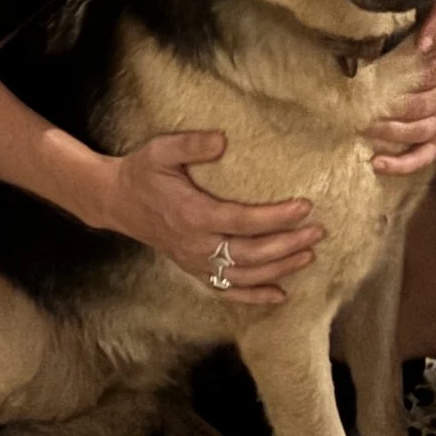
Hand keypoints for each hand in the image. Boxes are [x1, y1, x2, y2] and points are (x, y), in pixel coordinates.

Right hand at [98, 129, 322, 307]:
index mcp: (193, 214)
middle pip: (251, 252)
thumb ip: (191, 144)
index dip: (276, 217)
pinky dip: (255, 296)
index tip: (305, 206)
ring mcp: (195, 261)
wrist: (117, 202)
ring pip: (245, 275)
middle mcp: (196, 244)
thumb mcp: (161, 150)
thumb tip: (223, 140)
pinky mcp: (194, 269)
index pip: (243, 221)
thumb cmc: (143, 173)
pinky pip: (227, 290)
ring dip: (280, 268)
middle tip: (318, 231)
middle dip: (288, 244)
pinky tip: (280, 295)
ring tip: (309, 255)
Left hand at [367, 36, 435, 175]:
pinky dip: (398, 166)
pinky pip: (419, 160)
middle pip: (417, 105)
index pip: (426, 74)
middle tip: (357, 102)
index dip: (401, 72)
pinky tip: (377, 164)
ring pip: (414, 132)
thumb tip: (416, 11)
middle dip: (388, 105)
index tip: (372, 69)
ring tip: (362, 126)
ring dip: (387, 131)